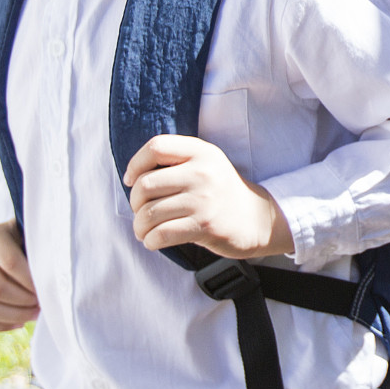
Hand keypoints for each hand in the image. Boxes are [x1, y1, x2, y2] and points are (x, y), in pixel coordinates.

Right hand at [0, 221, 38, 330]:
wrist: (1, 247)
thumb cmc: (26, 244)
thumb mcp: (31, 239)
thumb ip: (39, 254)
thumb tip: (51, 283)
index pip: (11, 263)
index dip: (30, 281)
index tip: (46, 289)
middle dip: (24, 302)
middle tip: (41, 304)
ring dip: (15, 316)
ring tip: (33, 314)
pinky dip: (0, 326)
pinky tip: (19, 323)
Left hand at [123, 134, 293, 260]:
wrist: (258, 219)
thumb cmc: (221, 193)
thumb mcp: (206, 164)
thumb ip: (176, 161)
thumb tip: (133, 177)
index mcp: (201, 151)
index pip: (156, 147)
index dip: (135, 164)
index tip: (132, 181)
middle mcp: (202, 172)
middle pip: (145, 184)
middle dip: (135, 203)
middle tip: (141, 212)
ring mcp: (204, 199)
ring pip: (149, 213)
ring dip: (139, 227)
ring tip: (144, 230)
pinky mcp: (204, 226)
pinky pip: (161, 234)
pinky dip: (150, 241)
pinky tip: (154, 241)